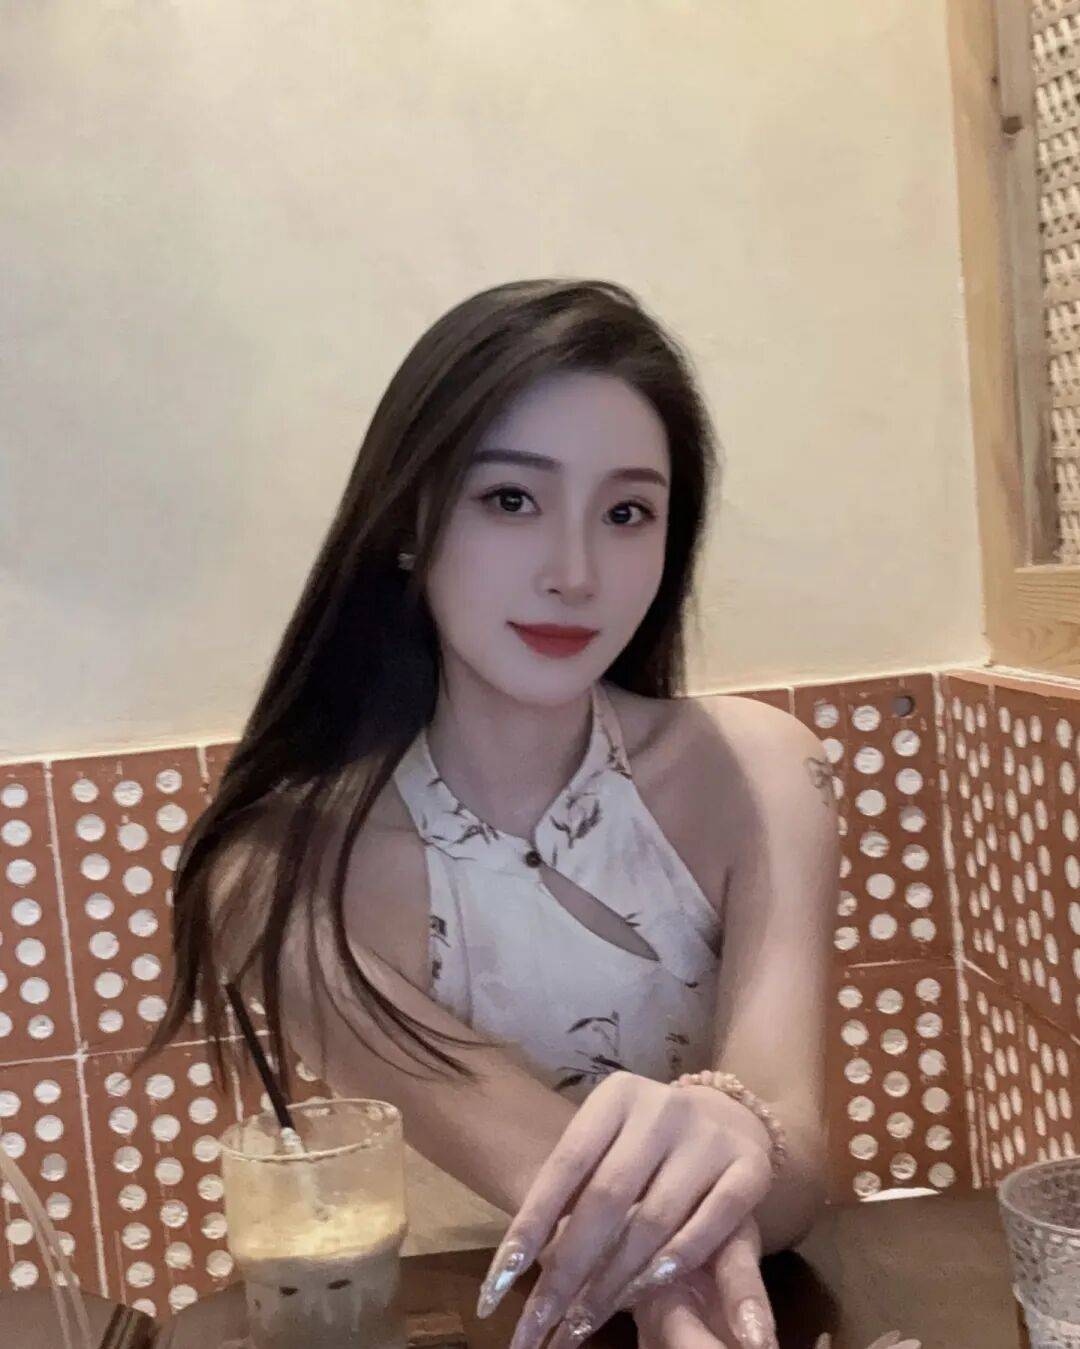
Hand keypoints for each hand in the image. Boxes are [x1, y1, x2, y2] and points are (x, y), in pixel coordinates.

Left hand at [475, 1071, 773, 1348]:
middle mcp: (662, 1109)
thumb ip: (573, 1190)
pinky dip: (677, 1261)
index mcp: (615, 1096)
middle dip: (567, 1270)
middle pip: (606, 1198)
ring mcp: (709, 1136)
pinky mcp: (750, 1167)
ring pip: (654, 1219)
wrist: (728, 1116)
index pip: (564, 1166)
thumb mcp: (606, 1146)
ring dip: (613, 1281)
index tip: (496, 1287)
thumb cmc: (646, 1143)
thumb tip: (518, 1261)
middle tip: (538, 1325)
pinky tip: (647, 1291)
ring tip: (580, 1323)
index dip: (529, 1227)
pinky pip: (712, 1225)